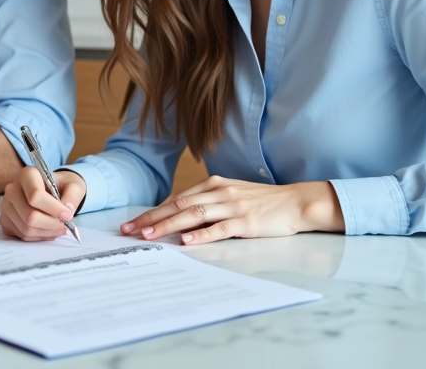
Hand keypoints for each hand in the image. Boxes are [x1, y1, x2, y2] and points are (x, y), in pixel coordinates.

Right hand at [0, 166, 86, 240]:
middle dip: (52, 224)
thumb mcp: (73, 185)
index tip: (67, 214)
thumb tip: (68, 209)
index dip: (53, 208)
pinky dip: (39, 236)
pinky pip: (22, 235)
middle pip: (30, 216)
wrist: (50, 190)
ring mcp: (6, 206)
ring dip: (47, 232)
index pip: (35, 195)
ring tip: (59, 228)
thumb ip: (73, 195)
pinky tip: (48, 230)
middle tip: (66, 225)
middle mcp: (12, 189)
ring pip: (26, 228)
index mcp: (27, 175)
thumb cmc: (61, 186)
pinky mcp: (5, 220)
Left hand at [121, 176, 343, 245]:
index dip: (153, 211)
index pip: (176, 199)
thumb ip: (208, 202)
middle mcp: (220, 192)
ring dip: (168, 226)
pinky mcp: (246, 222)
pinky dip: (201, 235)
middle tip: (129, 231)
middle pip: (178, 206)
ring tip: (149, 236)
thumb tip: (180, 217)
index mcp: (214, 185)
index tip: (133, 223)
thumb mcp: (231, 195)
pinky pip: (219, 228)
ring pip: (193, 215)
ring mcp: (232, 206)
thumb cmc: (262, 202)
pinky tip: (186, 241)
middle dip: (151, 219)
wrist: (295, 202)